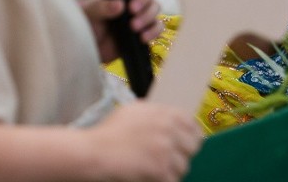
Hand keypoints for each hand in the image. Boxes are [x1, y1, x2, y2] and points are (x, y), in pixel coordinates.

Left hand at [80, 0, 161, 62]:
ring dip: (147, 16)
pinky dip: (153, 31)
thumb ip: (100, 7)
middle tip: (132, 9)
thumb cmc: (88, 25)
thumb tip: (120, 4)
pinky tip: (142, 37)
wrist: (90, 48)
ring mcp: (140, 13)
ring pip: (155, 7)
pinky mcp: (145, 29)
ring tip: (133, 27)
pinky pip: (158, 26)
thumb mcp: (88, 14)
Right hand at [89, 101, 203, 181]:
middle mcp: (167, 129)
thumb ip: (156, 114)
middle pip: (193, 146)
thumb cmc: (108, 134)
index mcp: (162, 113)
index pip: (192, 123)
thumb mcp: (133, 112)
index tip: (185, 143)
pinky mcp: (161, 170)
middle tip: (167, 159)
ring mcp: (165, 149)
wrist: (93, 153)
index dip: (190, 135)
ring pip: (184, 166)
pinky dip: (162, 181)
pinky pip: (173, 180)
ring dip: (171, 170)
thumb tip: (173, 120)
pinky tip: (148, 176)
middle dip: (182, 154)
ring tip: (152, 168)